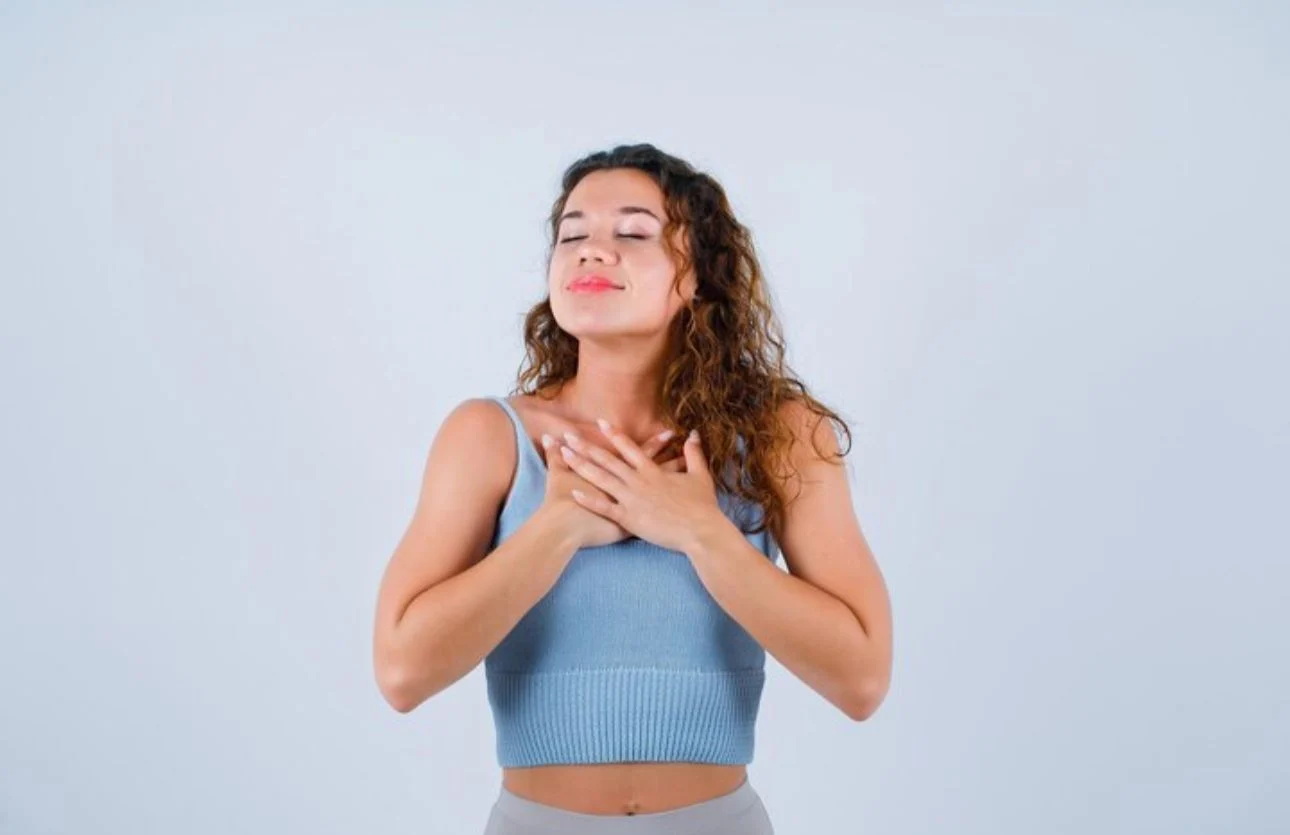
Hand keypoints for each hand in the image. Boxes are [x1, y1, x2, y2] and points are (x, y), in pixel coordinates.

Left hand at [558, 420, 725, 553]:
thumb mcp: (700, 475)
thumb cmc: (702, 506)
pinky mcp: (629, 519)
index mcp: (653, 471)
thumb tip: (693, 433)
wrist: (701, 531)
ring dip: (581, 466)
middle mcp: (639, 481)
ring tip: (564, 455)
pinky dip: (588, 500)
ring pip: (601, 479)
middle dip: (586, 446)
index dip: (613, 434)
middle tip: (568, 435)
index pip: (629, 448)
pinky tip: (572, 492)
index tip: (598, 422)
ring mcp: (632, 499)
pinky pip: (604, 507)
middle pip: (607, 460)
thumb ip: (694, 453)